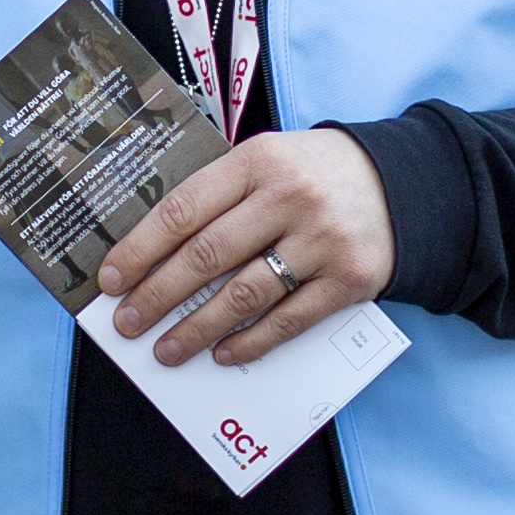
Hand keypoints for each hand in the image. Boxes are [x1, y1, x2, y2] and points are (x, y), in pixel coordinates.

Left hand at [95, 127, 392, 369]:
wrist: (404, 184)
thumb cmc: (314, 176)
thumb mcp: (267, 161)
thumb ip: (220, 195)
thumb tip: (153, 253)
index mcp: (258, 161)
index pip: (184, 209)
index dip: (140, 249)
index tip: (110, 280)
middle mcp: (290, 197)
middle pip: (207, 256)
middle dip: (157, 296)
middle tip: (127, 323)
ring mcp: (322, 240)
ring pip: (244, 295)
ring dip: (197, 328)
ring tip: (166, 349)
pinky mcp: (350, 280)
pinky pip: (289, 320)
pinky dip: (251, 342)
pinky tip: (223, 353)